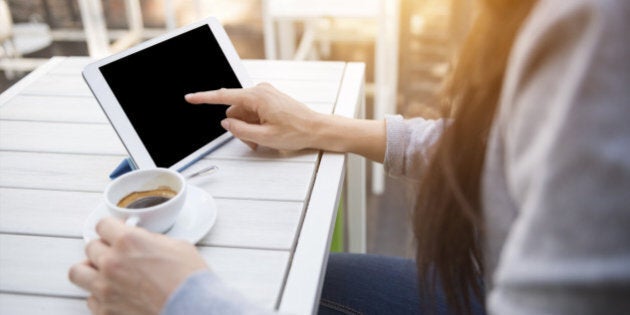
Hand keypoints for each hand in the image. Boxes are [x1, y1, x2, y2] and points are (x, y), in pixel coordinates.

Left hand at [68, 217, 207, 314]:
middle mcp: (111, 262)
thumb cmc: (189, 280)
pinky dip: (99, 296)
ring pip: (78, 272)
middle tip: (117, 253)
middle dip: (104, 248)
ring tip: (104, 272)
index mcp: (128, 241)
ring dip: (90, 270)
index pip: (102, 224)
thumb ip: (152, 240)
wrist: (192, 309)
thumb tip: (144, 240)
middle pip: (90, 247)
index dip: (112, 228)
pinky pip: (90, 299)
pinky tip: (115, 294)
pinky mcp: (105, 311)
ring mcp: (105, 288)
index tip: (116, 232)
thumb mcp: (177, 246)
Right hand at [185, 83, 321, 150]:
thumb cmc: (297, 131)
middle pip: (235, 110)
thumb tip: (226, 124)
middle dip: (238, 127)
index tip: (190, 98)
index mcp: (257, 96)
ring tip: (262, 139)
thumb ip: (240, 130)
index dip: (204, 98)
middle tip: (253, 141)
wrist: (317, 128)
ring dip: (247, 128)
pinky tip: (265, 133)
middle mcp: (260, 91)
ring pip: (243, 113)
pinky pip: (253, 112)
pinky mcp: (269, 99)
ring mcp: (265, 94)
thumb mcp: (264, 137)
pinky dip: (254, 124)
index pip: (224, 96)